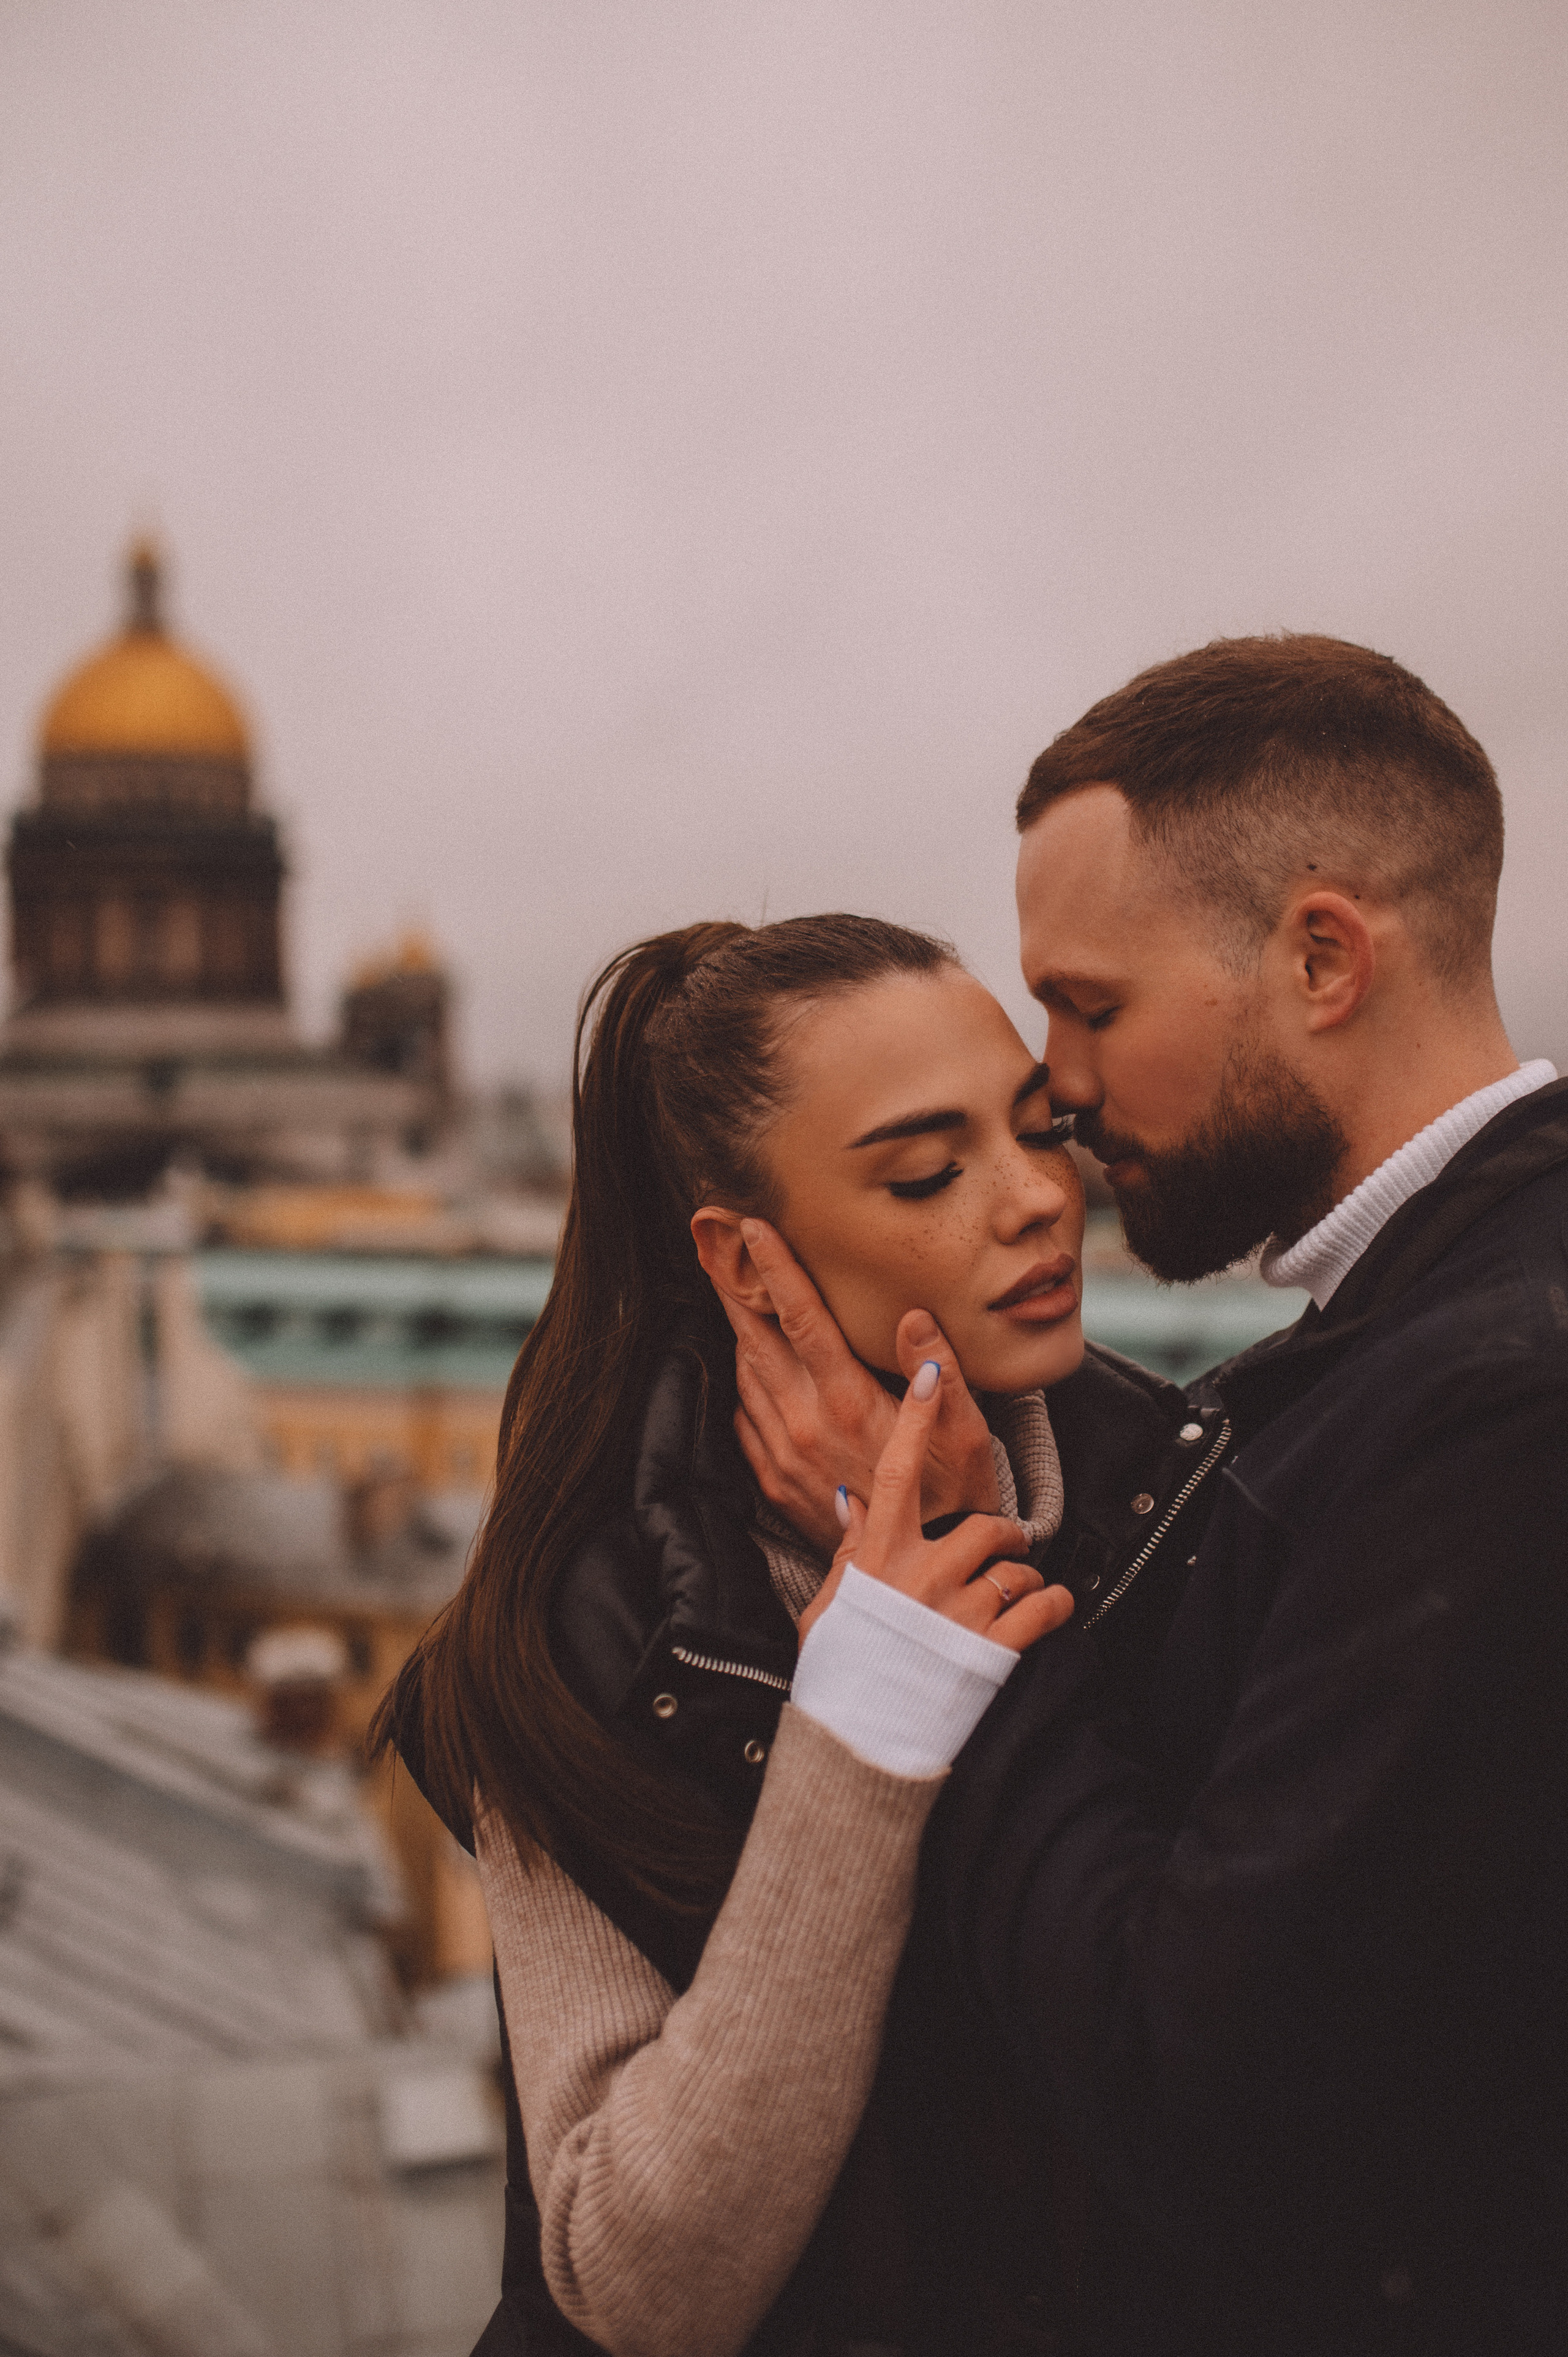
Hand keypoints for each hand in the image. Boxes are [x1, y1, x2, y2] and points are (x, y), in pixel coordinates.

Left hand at [723, 1219, 999, 1556]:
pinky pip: (743, 1419)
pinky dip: (744, 1384)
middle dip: (736, 1288)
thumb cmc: (955, 1497)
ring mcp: (782, 1455)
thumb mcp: (966, 1433)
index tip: (750, 1227)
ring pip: (745, 1376)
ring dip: (739, 1332)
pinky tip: (755, 1366)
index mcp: (848, 1402)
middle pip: (754, 1338)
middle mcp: (804, 1424)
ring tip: (736, 1293)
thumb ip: (940, 1371)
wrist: (917, 1581)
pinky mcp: (773, 1481)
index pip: (800, 1317)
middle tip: (718, 1244)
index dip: (775, 1267)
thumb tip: (912, 1315)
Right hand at [798, 1354, 1073, 1650]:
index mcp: (877, 1557)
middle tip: (999, 1555)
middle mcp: (919, 1574)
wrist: (860, 1741)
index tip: (931, 1368)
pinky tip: (1054, 1611)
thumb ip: (847, 1551)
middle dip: (1001, 1538)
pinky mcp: (992, 1646)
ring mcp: (957, 1609)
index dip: (915, 1417)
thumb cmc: (839, 1672)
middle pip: (984, 1524)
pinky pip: (1043, 1608)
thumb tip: (850, 1500)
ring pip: (1016, 1566)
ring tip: (1016, 1596)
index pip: (894, 1470)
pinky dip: (1057, 1607)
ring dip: (1025, 1577)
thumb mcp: (828, 1606)